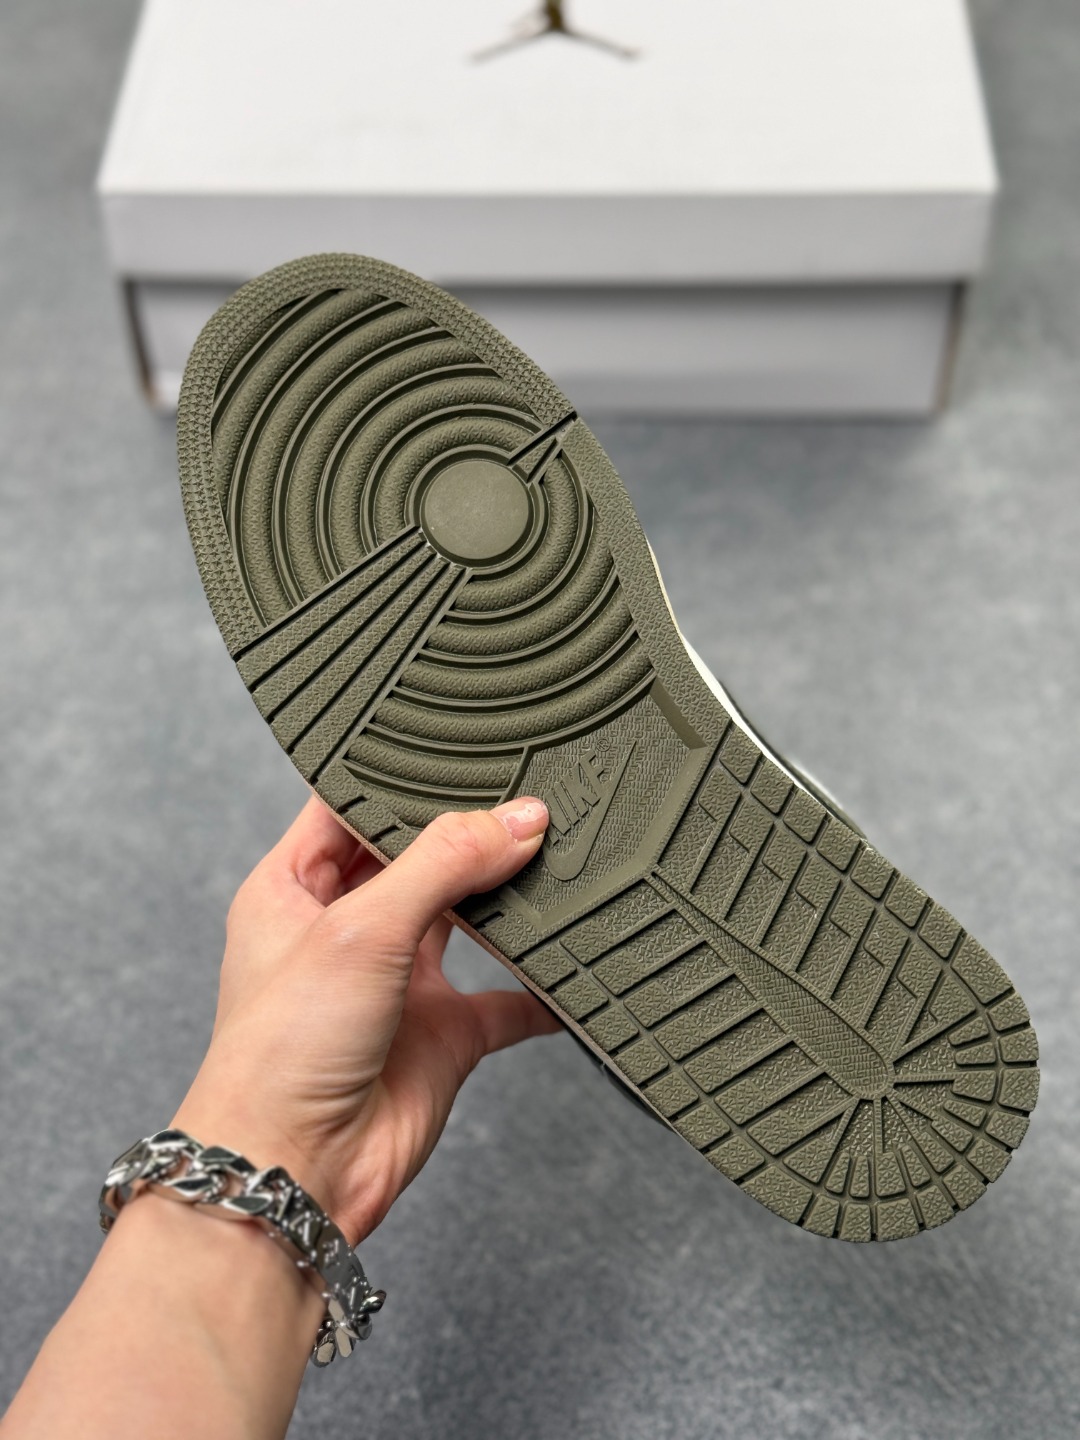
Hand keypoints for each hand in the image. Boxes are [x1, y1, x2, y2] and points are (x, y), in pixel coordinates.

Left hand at [173, 795, 558, 1244]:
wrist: (295, 1174)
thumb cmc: (281, 1052)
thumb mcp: (359, 928)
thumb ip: (443, 863)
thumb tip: (518, 819)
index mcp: (293, 887)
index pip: (348, 806)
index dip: (396, 778)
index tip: (459, 750)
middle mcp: (345, 930)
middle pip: (417, 857)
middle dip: (467, 833)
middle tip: (526, 795)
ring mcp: (396, 983)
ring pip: (466, 919)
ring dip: (507, 898)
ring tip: (557, 856)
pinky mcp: (441, 1036)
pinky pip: (507, 999)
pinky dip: (540, 987)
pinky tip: (572, 965)